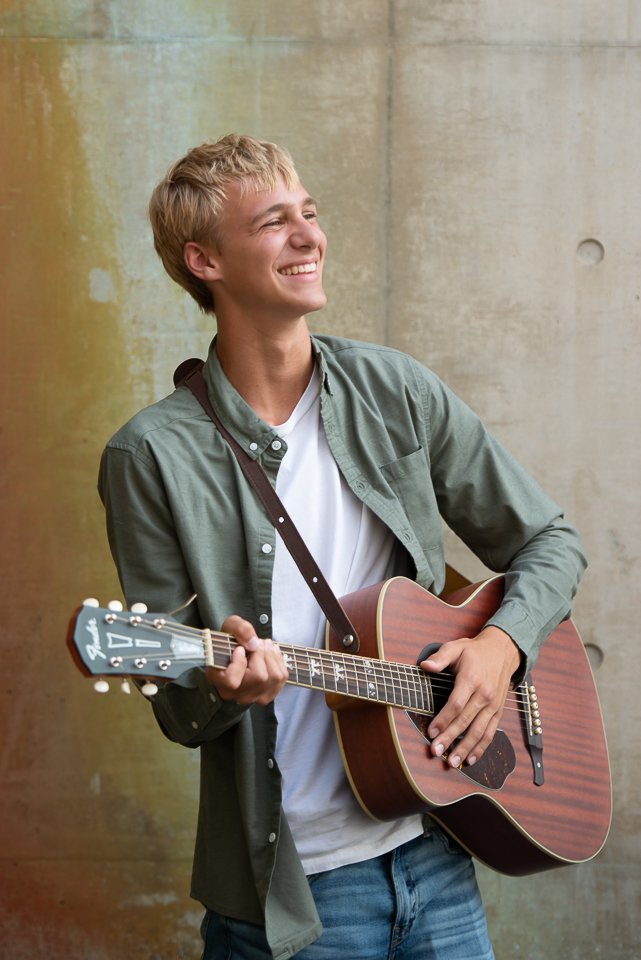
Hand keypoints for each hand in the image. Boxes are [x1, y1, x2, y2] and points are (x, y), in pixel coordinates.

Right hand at [206, 615, 288, 705]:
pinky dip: (279, 663)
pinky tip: (272, 654)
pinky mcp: (265, 695)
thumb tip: (254, 644)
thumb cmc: (232, 638)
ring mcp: (250, 697)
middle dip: (262, 654)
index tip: (239, 649)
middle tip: (258, 642)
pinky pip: (281, 679)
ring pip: (273, 678)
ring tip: (266, 646)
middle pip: (259, 677)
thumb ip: (240, 629)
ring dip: (272, 657)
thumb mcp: (231, 625)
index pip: (231, 681)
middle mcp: (232, 693)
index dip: (239, 663)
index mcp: (217, 679)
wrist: (238, 648)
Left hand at [420, 626, 520, 767]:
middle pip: (466, 721)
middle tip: (437, 752)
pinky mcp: (498, 711)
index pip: (456, 704)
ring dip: (466, 748)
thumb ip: (440, 657)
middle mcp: (484, 694)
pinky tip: (471, 759)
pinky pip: (490, 733)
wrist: (503, 651)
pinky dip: (481, 748)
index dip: (443, 720)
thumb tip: (425, 665)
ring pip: (479, 731)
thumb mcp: (456, 647)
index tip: (431, 732)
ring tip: (453, 762)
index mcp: (472, 679)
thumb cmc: (475, 651)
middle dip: (450, 739)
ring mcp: (493, 705)